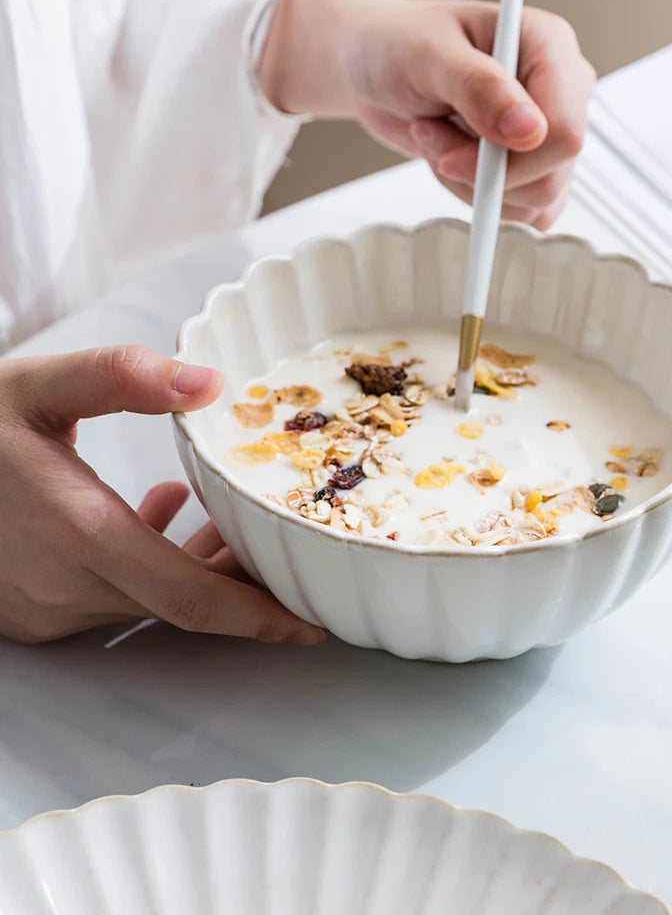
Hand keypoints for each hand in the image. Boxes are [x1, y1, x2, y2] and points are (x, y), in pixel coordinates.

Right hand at [0, 346, 325, 644]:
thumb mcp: (37, 384)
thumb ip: (123, 377)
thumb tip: (209, 383)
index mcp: (75, 536)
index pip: (187, 598)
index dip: (255, 615)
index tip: (310, 624)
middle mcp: (63, 586)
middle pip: (181, 601)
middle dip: (242, 581)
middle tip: (290, 545)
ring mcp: (44, 606)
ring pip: (151, 597)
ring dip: (200, 564)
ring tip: (235, 517)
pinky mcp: (32, 607)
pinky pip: (116, 594)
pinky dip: (154, 561)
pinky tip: (165, 509)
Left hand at [259, 0, 595, 228]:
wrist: (377, 64)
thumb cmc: (396, 44)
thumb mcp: (426, 57)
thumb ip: (479, 88)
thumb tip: (531, 130)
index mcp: (549, 46)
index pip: (564, 131)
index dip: (511, 160)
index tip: (452, 157)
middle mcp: (561, 89)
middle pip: (552, 172)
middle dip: (482, 173)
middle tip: (433, 139)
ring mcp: (550, 130)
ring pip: (537, 199)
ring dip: (472, 184)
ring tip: (437, 139)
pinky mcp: (534, 164)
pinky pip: (524, 211)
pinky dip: (477, 197)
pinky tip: (451, 158)